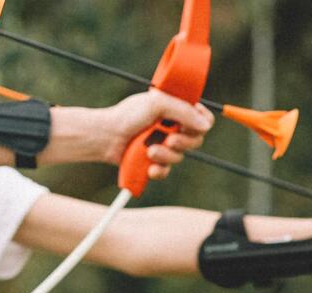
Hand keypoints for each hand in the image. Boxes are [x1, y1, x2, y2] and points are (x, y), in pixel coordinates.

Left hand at [98, 92, 213, 176]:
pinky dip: (159, 170)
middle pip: (195, 139)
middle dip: (184, 141)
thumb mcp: (157, 104)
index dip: (203, 121)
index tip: (194, 123)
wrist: (106, 136)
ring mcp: (164, 145)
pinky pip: (166, 170)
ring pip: (180, 156)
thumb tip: (206, 126)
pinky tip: (150, 167)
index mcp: (175, 110)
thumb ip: (183, 111)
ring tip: (150, 150)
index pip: (202, 117)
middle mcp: (172, 127)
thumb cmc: (127, 116)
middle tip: (170, 140)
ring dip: (166, 154)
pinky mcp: (154, 161)